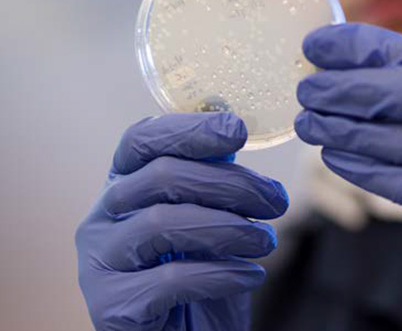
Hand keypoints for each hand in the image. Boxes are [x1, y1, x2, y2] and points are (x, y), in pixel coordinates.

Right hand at [75, 113, 287, 330]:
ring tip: (266, 240)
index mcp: (124, 182)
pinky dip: (221, 273)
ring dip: (230, 228)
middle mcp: (103, 214)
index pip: (142, 139)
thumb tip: (231, 121)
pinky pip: (170, 279)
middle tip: (277, 200)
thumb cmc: (196, 266)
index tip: (238, 130)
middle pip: (162, 176)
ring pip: (163, 223)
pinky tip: (251, 274)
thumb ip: (210, 172)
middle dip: (231, 184)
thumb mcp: (207, 212)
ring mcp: (99, 260)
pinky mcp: (111, 305)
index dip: (189, 129)